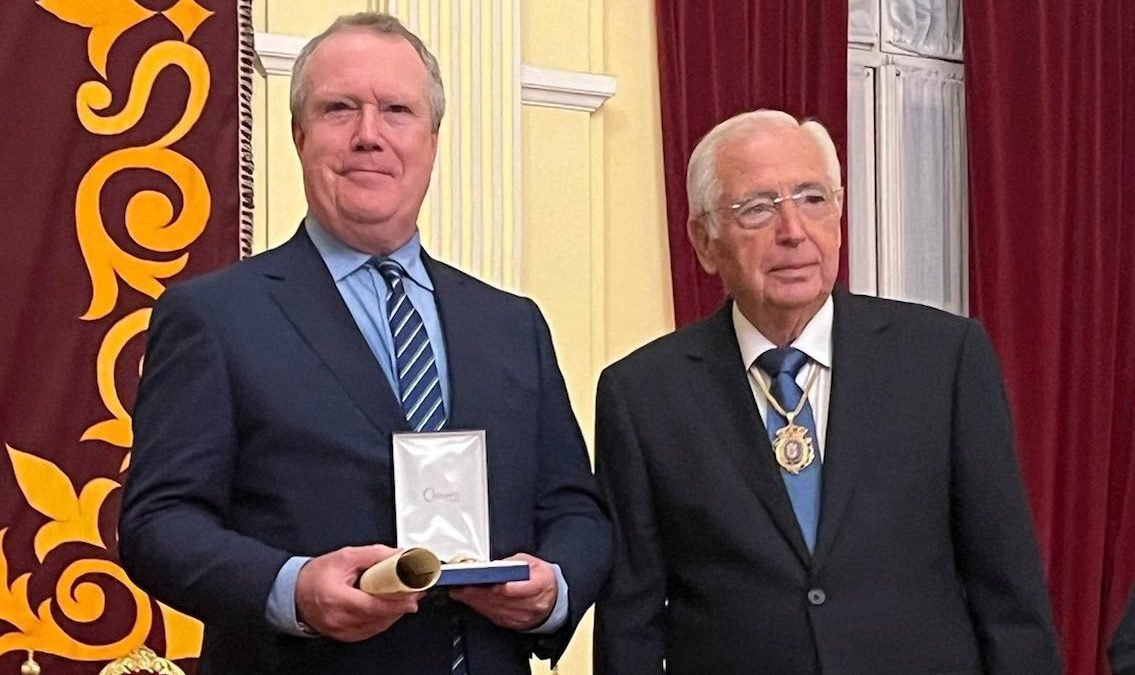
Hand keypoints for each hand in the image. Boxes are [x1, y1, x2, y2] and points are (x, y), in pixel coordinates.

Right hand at [294, 545, 423, 641]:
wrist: (294, 592)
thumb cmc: (315, 576)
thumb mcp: (345, 557)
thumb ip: (374, 555)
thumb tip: (398, 555)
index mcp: (336, 598)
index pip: (373, 605)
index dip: (396, 602)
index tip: (413, 595)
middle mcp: (338, 618)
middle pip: (379, 617)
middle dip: (400, 605)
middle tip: (414, 592)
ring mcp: (341, 630)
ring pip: (377, 626)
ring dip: (393, 613)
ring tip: (404, 597)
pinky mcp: (344, 636)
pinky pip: (370, 631)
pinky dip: (382, 620)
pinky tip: (388, 609)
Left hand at [448, 553, 557, 630]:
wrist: (553, 600)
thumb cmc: (543, 579)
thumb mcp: (534, 562)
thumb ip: (515, 562)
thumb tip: (495, 566)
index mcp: (539, 585)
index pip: (512, 588)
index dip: (492, 586)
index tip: (477, 581)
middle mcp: (531, 604)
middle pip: (498, 600)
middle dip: (476, 593)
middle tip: (459, 586)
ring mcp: (522, 616)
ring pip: (493, 609)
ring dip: (475, 601)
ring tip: (460, 592)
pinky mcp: (513, 623)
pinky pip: (493, 616)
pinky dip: (480, 608)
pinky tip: (470, 601)